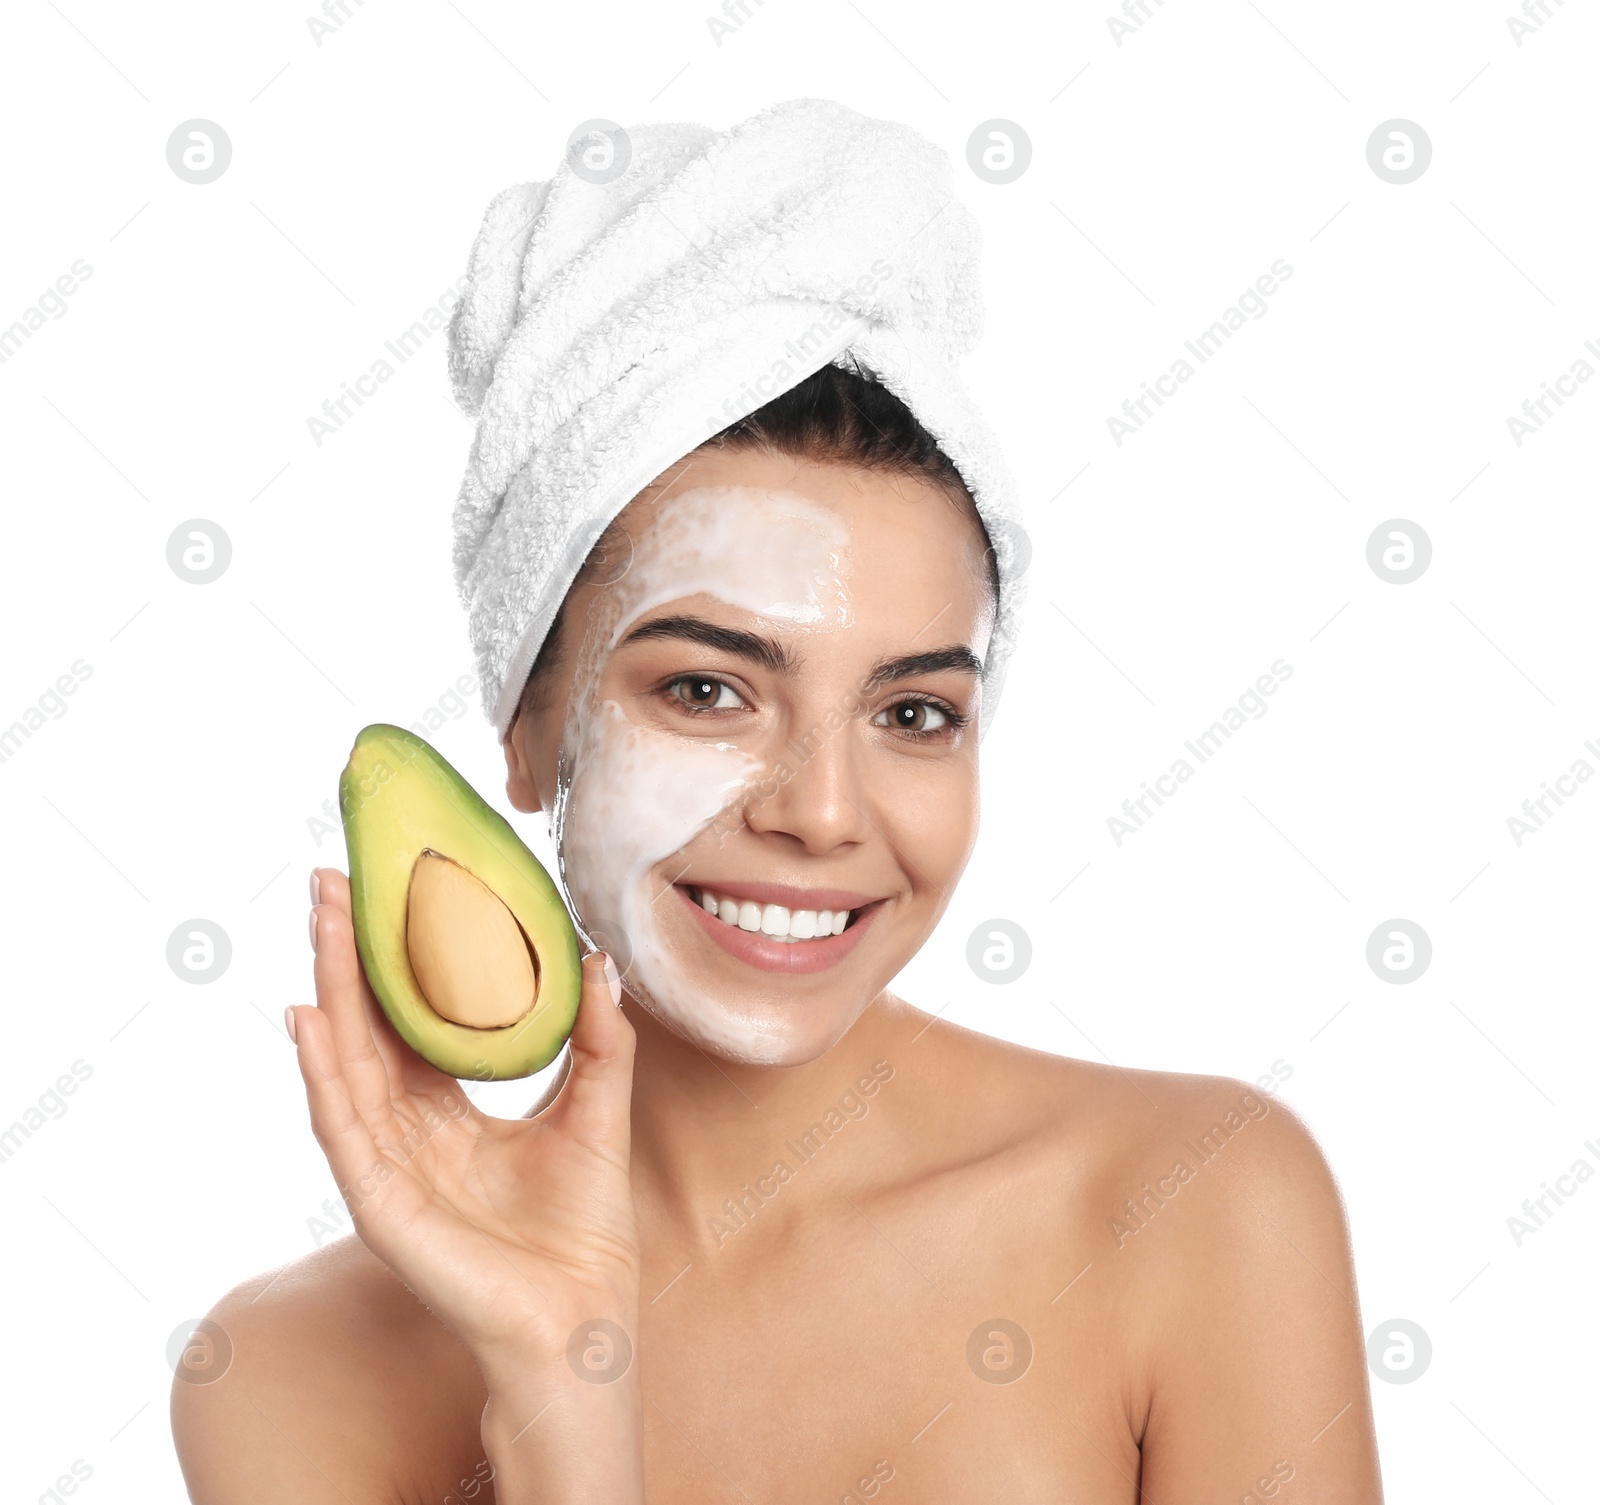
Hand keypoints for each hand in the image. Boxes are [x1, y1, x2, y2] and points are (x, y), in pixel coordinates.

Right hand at [290, 867, 641, 1379]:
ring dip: (328, 993)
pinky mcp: (380, 1201)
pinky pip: (342, 1126)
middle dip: (345, 957)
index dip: (392, 962)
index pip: (405, 1023)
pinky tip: (309, 1019)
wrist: (584, 1312)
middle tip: (329, 883)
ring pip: (344, 1064)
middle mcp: (405, 1133)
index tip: (381, 892)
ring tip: (319, 926)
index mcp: (446, 1113)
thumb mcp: (599, 1109)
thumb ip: (600, 1039)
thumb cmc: (585, 1224)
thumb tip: (598, 960)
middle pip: (365, 1030)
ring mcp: (385, 1167)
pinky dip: (321, 1072)